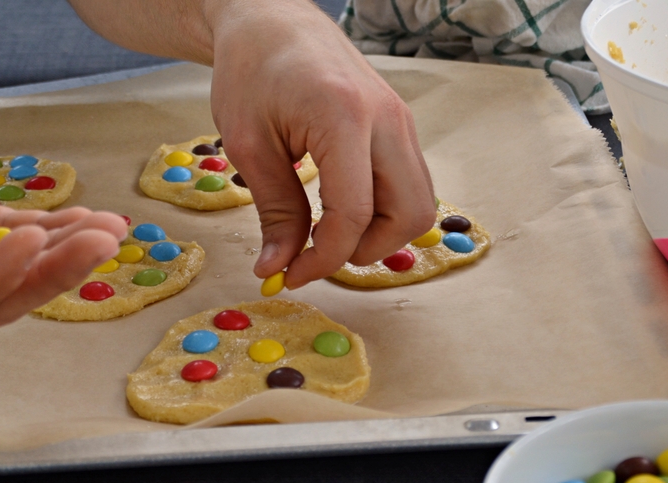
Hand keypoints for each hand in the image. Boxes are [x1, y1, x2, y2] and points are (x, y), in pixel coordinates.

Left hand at [208, 0, 435, 288]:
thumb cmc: (251, 71)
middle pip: (410, 215)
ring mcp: (401, 121)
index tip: (291, 274)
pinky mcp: (400, 125)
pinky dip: (382, 209)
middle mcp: (388, 120)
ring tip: (328, 231)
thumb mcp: (249, 145)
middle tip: (319, 253)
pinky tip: (339, 207)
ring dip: (379, 232)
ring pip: (418, 203)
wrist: (272, 21)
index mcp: (345, 118)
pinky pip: (408, 183)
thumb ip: (273, 211)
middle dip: (366, 249)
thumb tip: (277, 268)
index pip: (354, 213)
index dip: (324, 257)